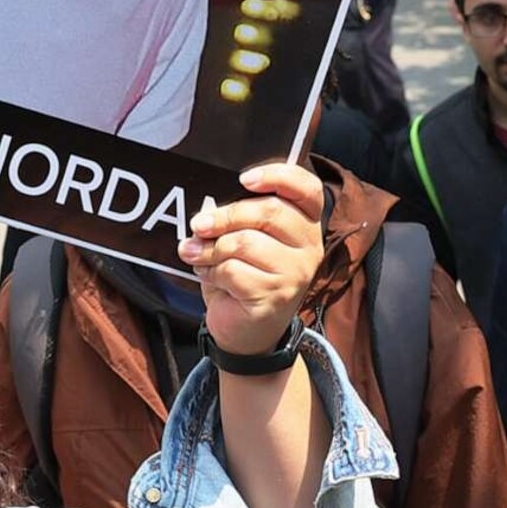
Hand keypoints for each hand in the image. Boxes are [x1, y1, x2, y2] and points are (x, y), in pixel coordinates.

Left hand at [183, 163, 325, 355]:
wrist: (245, 331)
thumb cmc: (244, 276)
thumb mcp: (243, 239)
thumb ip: (235, 219)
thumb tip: (207, 208)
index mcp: (306, 223)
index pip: (307, 189)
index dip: (278, 176)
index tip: (244, 179)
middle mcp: (308, 246)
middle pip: (269, 212)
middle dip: (225, 216)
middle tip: (198, 225)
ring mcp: (296, 273)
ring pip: (245, 242)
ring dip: (211, 249)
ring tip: (198, 256)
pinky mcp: (275, 296)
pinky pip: (233, 271)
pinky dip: (212, 272)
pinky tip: (211, 276)